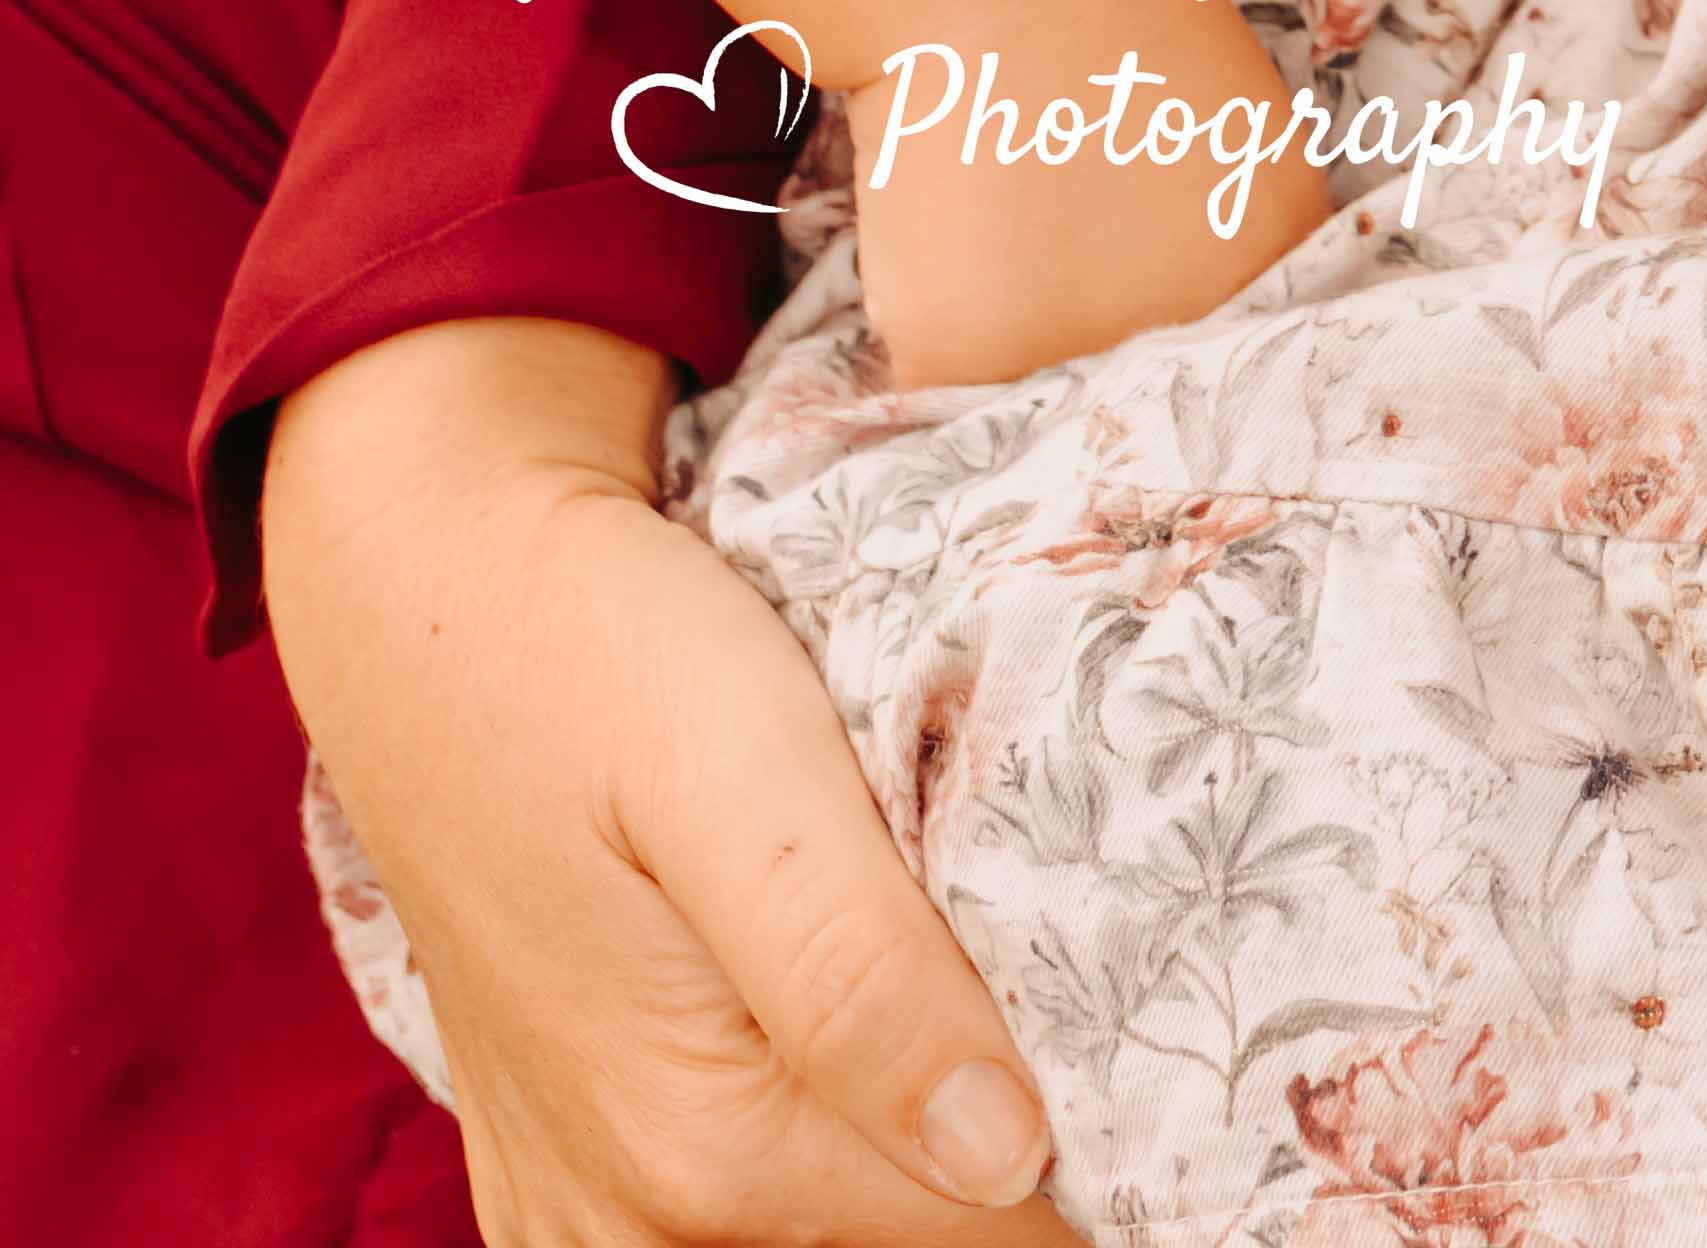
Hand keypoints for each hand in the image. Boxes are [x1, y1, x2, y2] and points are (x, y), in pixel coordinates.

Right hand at [263, 317, 1066, 1247]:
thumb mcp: (740, 765)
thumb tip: (1010, 1158)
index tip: (1199, 1042)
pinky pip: (737, 1226)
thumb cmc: (599, 649)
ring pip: (842, 1238)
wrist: (429, 598)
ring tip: (1023, 1008)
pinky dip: (834, 1163)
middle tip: (1130, 1007)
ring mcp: (587, 1209)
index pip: (1001, 1223)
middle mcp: (638, 1220)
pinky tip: (901, 1050)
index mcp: (709, 1143)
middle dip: (1041, 1146)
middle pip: (929, 1242)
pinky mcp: (568, 1170)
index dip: (1122, 1141)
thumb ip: (858, 971)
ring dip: (935, 1159)